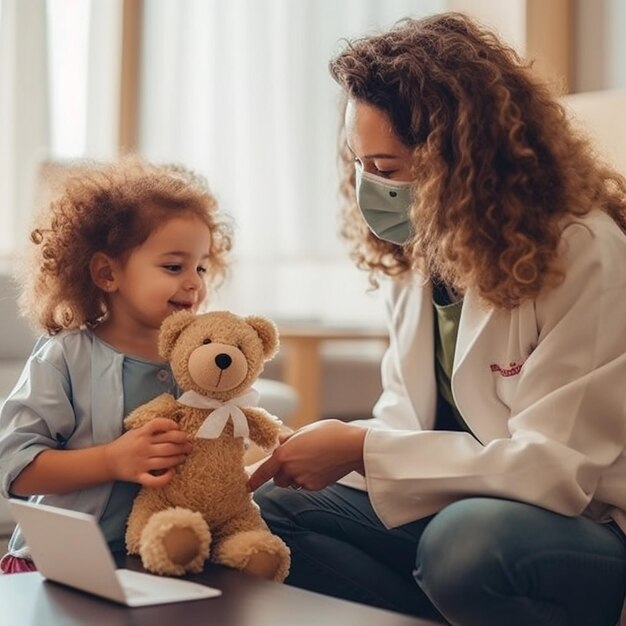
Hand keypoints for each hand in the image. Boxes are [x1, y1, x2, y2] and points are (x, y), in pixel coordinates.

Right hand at [104, 418, 191, 486]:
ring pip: (166, 461)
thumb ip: (152, 429)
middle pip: (169, 445)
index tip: (180, 430)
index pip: (161, 425)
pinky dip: (165, 478)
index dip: (174, 426)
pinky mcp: (139, 476)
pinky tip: (172, 473)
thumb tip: (174, 428)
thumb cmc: (125, 444)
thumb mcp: (136, 431)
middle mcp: (143, 447)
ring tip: (184, 457)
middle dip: (183, 445)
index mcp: (142, 433)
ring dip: (179, 459)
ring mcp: (141, 462)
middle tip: (189, 446)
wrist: (107, 460)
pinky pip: (155, 480)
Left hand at [247, 419, 365, 491]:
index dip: (254, 480)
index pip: (263, 471)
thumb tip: (280, 441)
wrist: (352, 447)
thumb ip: (290, 439)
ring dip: (295, 475)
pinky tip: (320, 467)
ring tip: (311, 460)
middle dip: (282, 471)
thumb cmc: (330, 433)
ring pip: (292, 482)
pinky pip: (305, 485)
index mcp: (284, 454)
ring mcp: (303, 480)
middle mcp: (290, 470)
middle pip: (278, 478)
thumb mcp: (306, 430)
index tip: (247, 486)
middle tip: (295, 458)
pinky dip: (308, 479)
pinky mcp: (315, 487)